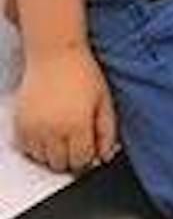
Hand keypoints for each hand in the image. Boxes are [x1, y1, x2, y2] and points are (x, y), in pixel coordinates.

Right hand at [15, 46, 118, 172]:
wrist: (55, 54)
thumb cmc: (82, 73)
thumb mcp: (104, 99)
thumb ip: (107, 130)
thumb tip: (105, 156)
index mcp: (77, 124)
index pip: (81, 160)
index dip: (87, 156)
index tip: (88, 147)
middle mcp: (53, 130)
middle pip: (60, 164)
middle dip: (70, 157)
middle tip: (75, 139)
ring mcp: (33, 128)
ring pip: (42, 159)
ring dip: (52, 152)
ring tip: (61, 131)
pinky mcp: (19, 124)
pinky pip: (26, 149)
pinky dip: (36, 146)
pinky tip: (47, 129)